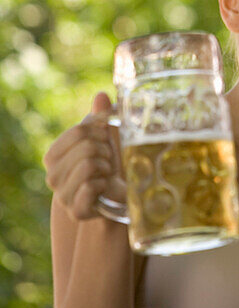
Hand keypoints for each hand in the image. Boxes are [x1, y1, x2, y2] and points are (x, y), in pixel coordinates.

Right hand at [43, 92, 125, 220]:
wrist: (117, 197)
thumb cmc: (109, 164)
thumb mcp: (104, 137)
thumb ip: (101, 116)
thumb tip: (101, 96)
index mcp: (53, 155)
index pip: (78, 131)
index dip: (99, 132)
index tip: (105, 139)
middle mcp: (52, 176)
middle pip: (86, 147)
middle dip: (105, 151)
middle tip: (107, 161)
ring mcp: (62, 195)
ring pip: (89, 165)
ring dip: (107, 168)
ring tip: (106, 174)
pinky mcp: (76, 211)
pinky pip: (91, 187)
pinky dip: (104, 184)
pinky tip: (104, 189)